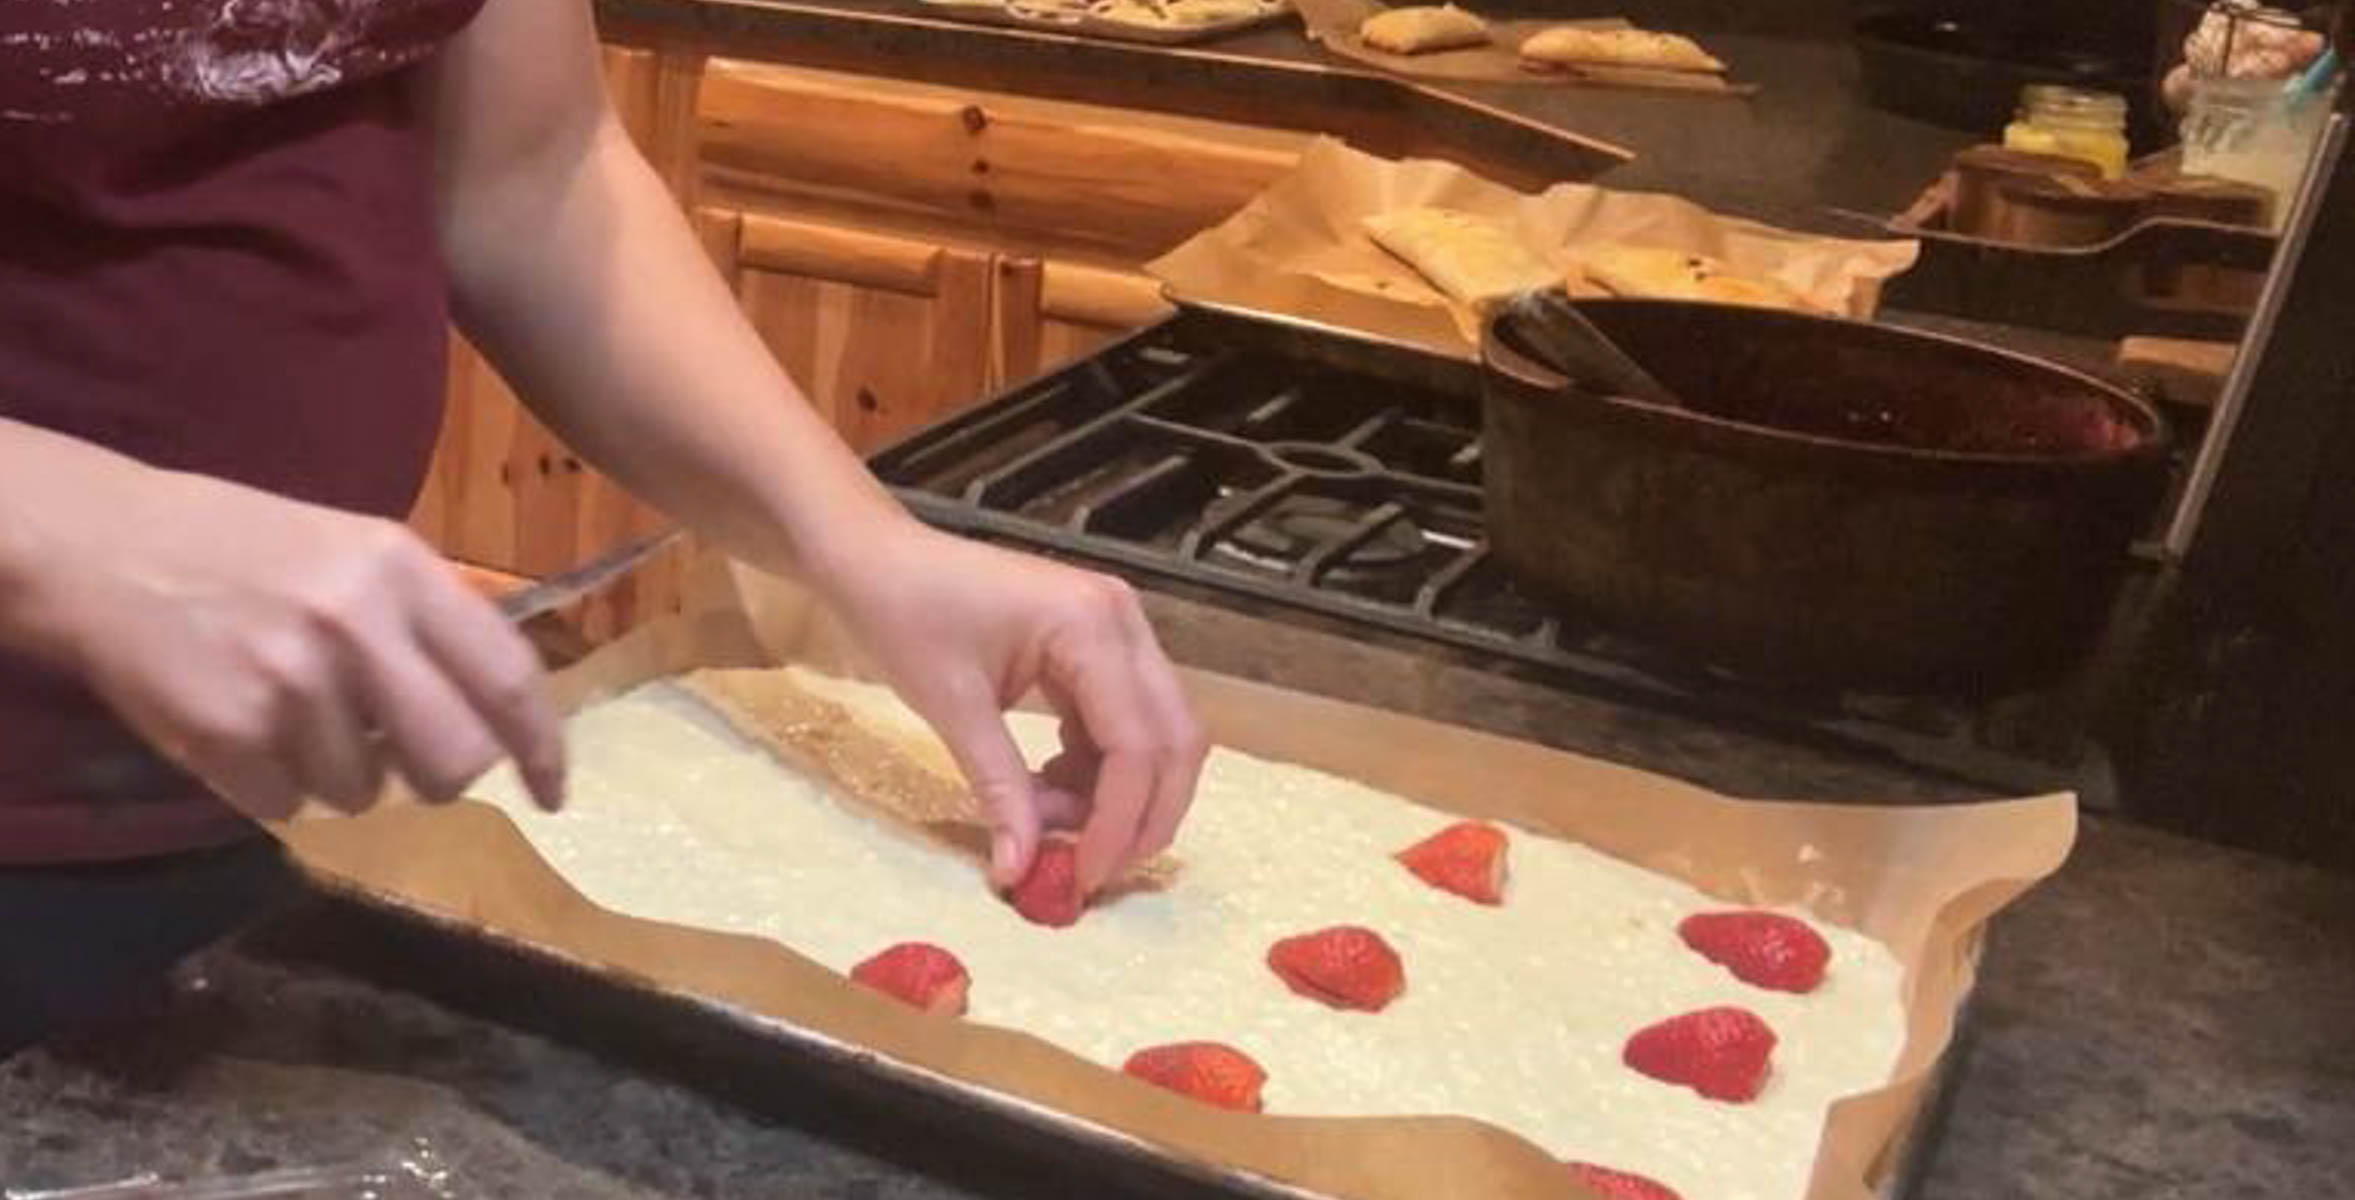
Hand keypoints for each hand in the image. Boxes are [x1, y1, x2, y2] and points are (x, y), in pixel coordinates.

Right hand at [2, 453, 564, 820]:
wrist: (104, 547)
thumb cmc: (245, 549)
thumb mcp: (357, 552)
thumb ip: (431, 620)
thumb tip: (499, 711)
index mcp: (402, 571)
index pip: (509, 677)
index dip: (543, 747)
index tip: (553, 791)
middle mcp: (357, 625)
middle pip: (453, 759)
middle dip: (437, 777)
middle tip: (403, 759)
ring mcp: (291, 683)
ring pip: (364, 792)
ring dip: (337, 774)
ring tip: (291, 712)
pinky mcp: (228, 733)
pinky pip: (287, 806)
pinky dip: (270, 786)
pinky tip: (243, 728)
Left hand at [823, 521, 1207, 894]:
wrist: (878, 557)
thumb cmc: (905, 613)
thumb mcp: (952, 706)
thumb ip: (999, 789)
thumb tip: (1019, 871)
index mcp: (1092, 626)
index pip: (1137, 744)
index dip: (1119, 822)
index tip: (1083, 878)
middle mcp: (1124, 623)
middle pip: (1174, 741)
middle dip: (1143, 815)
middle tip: (1092, 869)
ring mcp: (1119, 631)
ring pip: (1158, 736)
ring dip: (1119, 794)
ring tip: (1046, 818)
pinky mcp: (1102, 646)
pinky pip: (1126, 722)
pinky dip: (1099, 768)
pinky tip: (1046, 784)